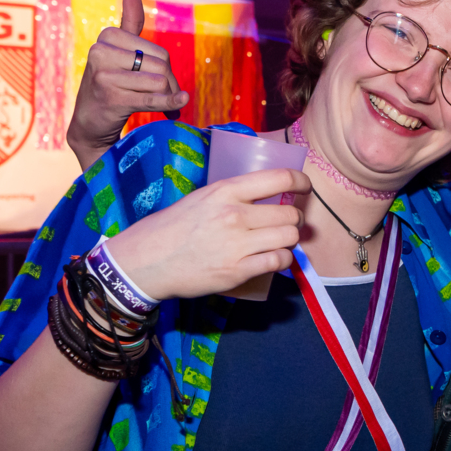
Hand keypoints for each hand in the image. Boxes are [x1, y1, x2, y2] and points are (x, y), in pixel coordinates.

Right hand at [66, 0, 191, 171]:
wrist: (90, 122)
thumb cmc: (109, 84)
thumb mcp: (117, 51)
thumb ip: (129, 23)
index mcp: (107, 36)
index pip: (159, 52)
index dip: (166, 71)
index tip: (161, 83)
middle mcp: (101, 52)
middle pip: (161, 66)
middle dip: (170, 86)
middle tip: (165, 100)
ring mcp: (104, 75)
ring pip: (159, 82)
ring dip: (166, 99)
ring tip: (162, 107)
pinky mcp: (111, 97)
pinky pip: (151, 98)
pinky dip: (169, 103)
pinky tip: (179, 104)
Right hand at [102, 168, 309, 299]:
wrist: (145, 262)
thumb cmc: (171, 228)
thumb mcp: (201, 198)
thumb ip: (232, 196)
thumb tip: (266, 197)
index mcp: (225, 191)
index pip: (279, 179)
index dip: (301, 182)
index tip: (304, 187)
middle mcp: (234, 215)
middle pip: (289, 214)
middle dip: (294, 219)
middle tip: (288, 222)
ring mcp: (237, 245)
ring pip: (289, 238)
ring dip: (290, 240)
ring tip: (279, 240)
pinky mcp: (237, 271)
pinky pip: (279, 261)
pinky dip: (282, 260)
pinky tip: (273, 257)